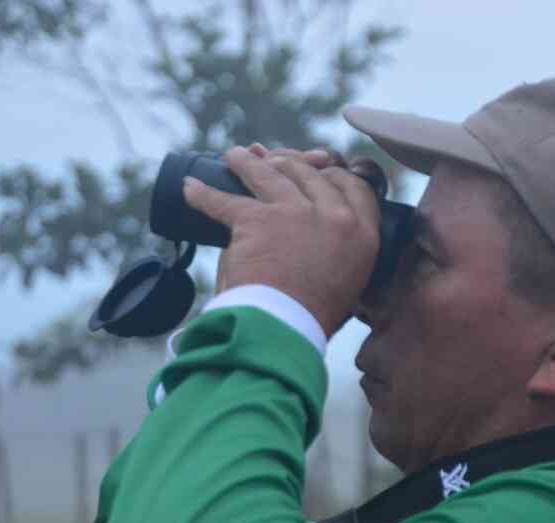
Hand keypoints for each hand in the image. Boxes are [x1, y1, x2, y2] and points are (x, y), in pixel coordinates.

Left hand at [182, 145, 380, 337]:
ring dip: (248, 162)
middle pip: (309, 173)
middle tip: (270, 162)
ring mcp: (296, 212)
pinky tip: (190, 187)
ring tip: (235, 157)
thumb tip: (311, 234)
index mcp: (363, 235)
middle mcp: (334, 217)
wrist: (284, 332)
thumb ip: (335, 252)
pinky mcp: (257, 219)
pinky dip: (203, 194)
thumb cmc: (311, 319)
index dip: (331, 173)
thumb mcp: (345, 283)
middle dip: (288, 162)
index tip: (317, 170)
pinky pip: (224, 200)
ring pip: (269, 173)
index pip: (352, 185)